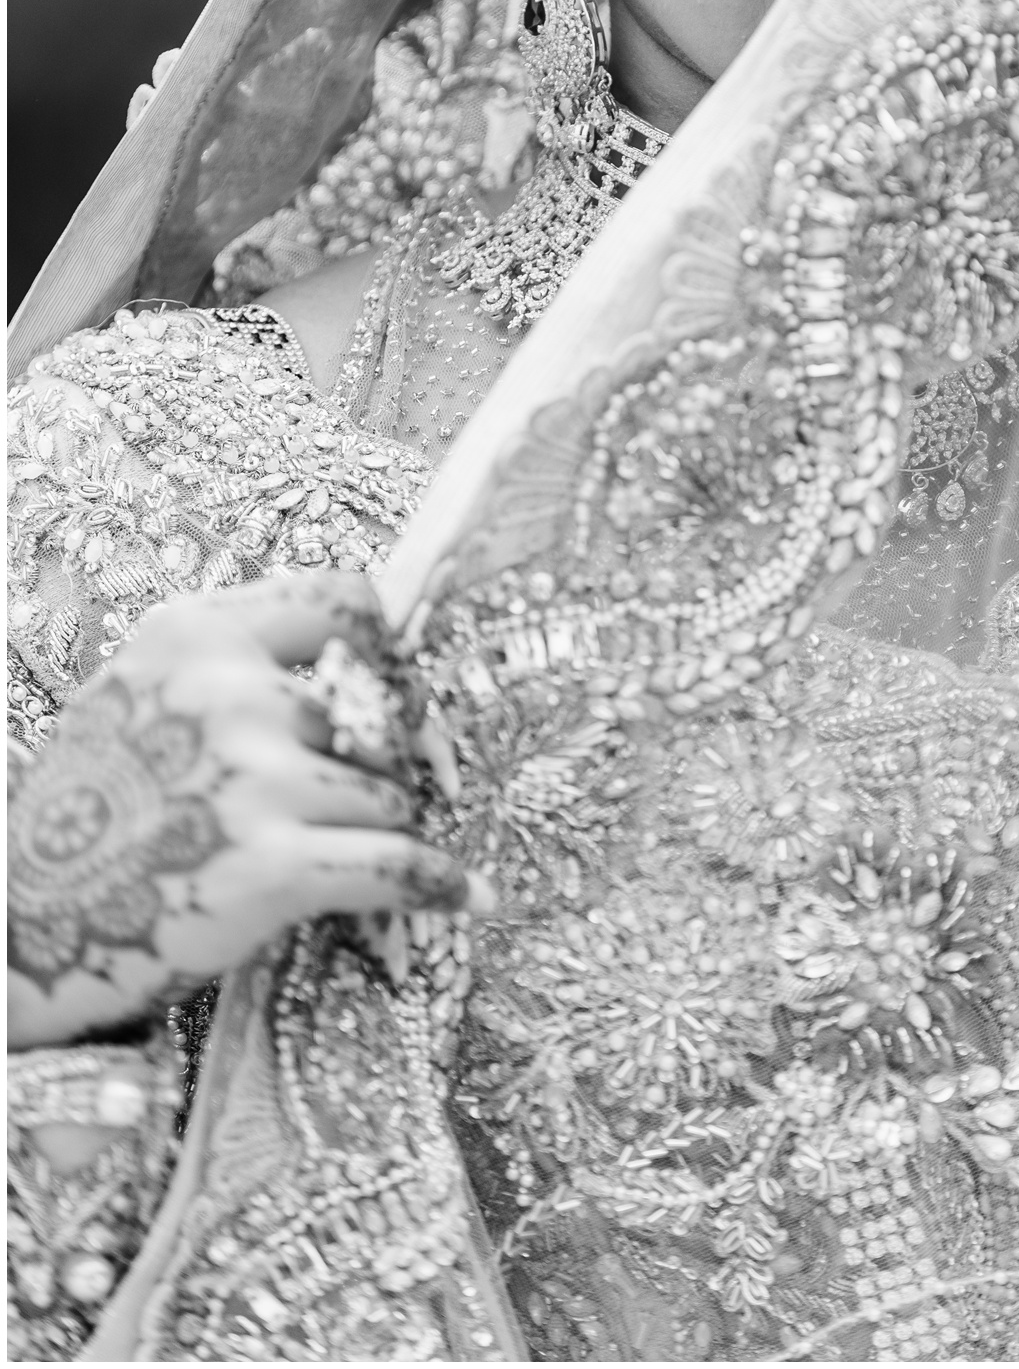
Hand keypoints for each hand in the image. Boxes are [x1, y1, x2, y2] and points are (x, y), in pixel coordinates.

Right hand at [7, 571, 488, 1049]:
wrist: (20, 928)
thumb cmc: (89, 816)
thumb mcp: (141, 696)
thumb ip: (236, 668)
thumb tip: (365, 670)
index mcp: (196, 635)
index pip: (347, 598)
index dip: (387, 646)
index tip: (394, 688)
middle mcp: (230, 692)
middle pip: (377, 712)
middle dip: (389, 758)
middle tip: (393, 790)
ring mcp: (254, 777)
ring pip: (387, 792)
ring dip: (382, 828)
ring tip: (357, 854)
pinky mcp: (273, 865)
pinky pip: (397, 863)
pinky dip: (436, 882)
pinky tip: (466, 895)